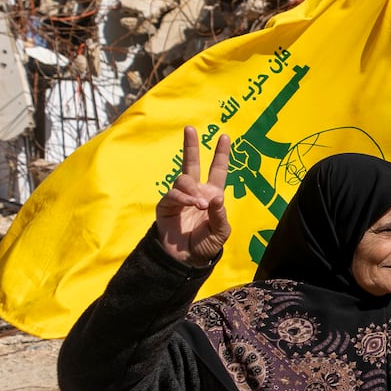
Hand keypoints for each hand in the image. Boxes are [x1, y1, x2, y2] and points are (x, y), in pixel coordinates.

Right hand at [155, 126, 231, 265]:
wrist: (186, 261)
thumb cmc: (205, 246)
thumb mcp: (220, 232)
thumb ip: (219, 215)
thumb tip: (216, 197)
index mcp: (211, 194)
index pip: (217, 170)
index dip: (221, 154)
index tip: (224, 137)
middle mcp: (195, 192)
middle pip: (191, 163)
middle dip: (191, 145)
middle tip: (189, 129)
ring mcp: (180, 197)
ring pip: (183, 179)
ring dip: (192, 189)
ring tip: (199, 205)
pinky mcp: (166, 205)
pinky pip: (173, 194)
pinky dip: (183, 198)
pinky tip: (191, 205)